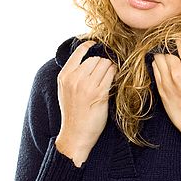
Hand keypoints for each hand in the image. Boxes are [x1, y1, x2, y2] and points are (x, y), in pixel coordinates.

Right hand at [55, 40, 116, 162]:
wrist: (75, 134)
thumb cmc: (72, 113)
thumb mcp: (65, 90)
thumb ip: (73, 74)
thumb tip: (88, 58)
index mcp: (64, 76)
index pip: (79, 51)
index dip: (90, 46)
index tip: (96, 45)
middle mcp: (74, 78)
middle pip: (96, 58)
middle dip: (102, 62)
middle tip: (104, 72)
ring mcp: (87, 86)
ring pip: (105, 64)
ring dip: (110, 68)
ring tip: (108, 78)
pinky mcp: (99, 93)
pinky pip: (112, 74)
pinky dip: (115, 74)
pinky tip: (114, 80)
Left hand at [151, 35, 180, 144]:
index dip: (180, 37)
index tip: (180, 36)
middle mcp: (176, 72)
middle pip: (166, 49)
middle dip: (169, 45)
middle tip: (172, 45)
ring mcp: (166, 81)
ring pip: (157, 58)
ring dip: (161, 54)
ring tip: (167, 55)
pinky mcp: (160, 89)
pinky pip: (154, 71)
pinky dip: (157, 66)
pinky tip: (163, 66)